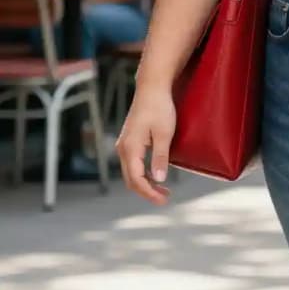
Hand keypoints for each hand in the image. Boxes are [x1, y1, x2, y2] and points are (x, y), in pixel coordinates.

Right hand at [116, 85, 175, 205]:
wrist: (152, 89)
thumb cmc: (159, 108)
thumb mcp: (164, 134)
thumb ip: (160, 157)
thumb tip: (159, 179)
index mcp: (130, 148)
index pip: (136, 179)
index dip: (149, 193)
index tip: (164, 200)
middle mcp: (123, 148)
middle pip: (131, 179)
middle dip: (147, 191)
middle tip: (165, 198)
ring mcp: (124, 145)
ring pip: (131, 173)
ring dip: (145, 184)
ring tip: (163, 190)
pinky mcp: (129, 141)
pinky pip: (133, 164)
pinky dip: (143, 174)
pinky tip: (156, 176)